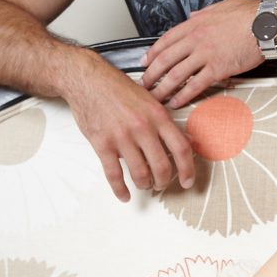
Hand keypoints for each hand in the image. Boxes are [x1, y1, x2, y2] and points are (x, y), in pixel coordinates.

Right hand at [66, 53, 194, 201]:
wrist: (88, 80)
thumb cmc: (119, 89)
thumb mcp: (150, 100)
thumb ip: (166, 122)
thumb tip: (187, 141)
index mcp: (158, 116)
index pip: (180, 148)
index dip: (188, 169)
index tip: (187, 182)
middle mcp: (142, 128)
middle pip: (161, 166)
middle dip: (163, 181)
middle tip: (161, 184)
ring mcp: (122, 137)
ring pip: (140, 173)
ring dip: (145, 185)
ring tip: (145, 185)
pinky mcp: (102, 144)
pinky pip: (114, 174)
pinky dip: (120, 189)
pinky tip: (124, 196)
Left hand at [141, 0, 262, 107]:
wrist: (267, 24)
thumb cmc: (249, 13)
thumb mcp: (222, 6)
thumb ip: (204, 12)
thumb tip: (193, 16)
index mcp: (195, 24)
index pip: (166, 40)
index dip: (152, 53)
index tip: (145, 63)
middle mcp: (196, 40)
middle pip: (165, 60)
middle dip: (151, 74)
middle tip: (143, 85)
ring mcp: (205, 55)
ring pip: (176, 75)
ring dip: (163, 88)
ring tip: (155, 98)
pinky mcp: (218, 69)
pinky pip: (196, 85)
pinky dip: (183, 95)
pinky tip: (176, 102)